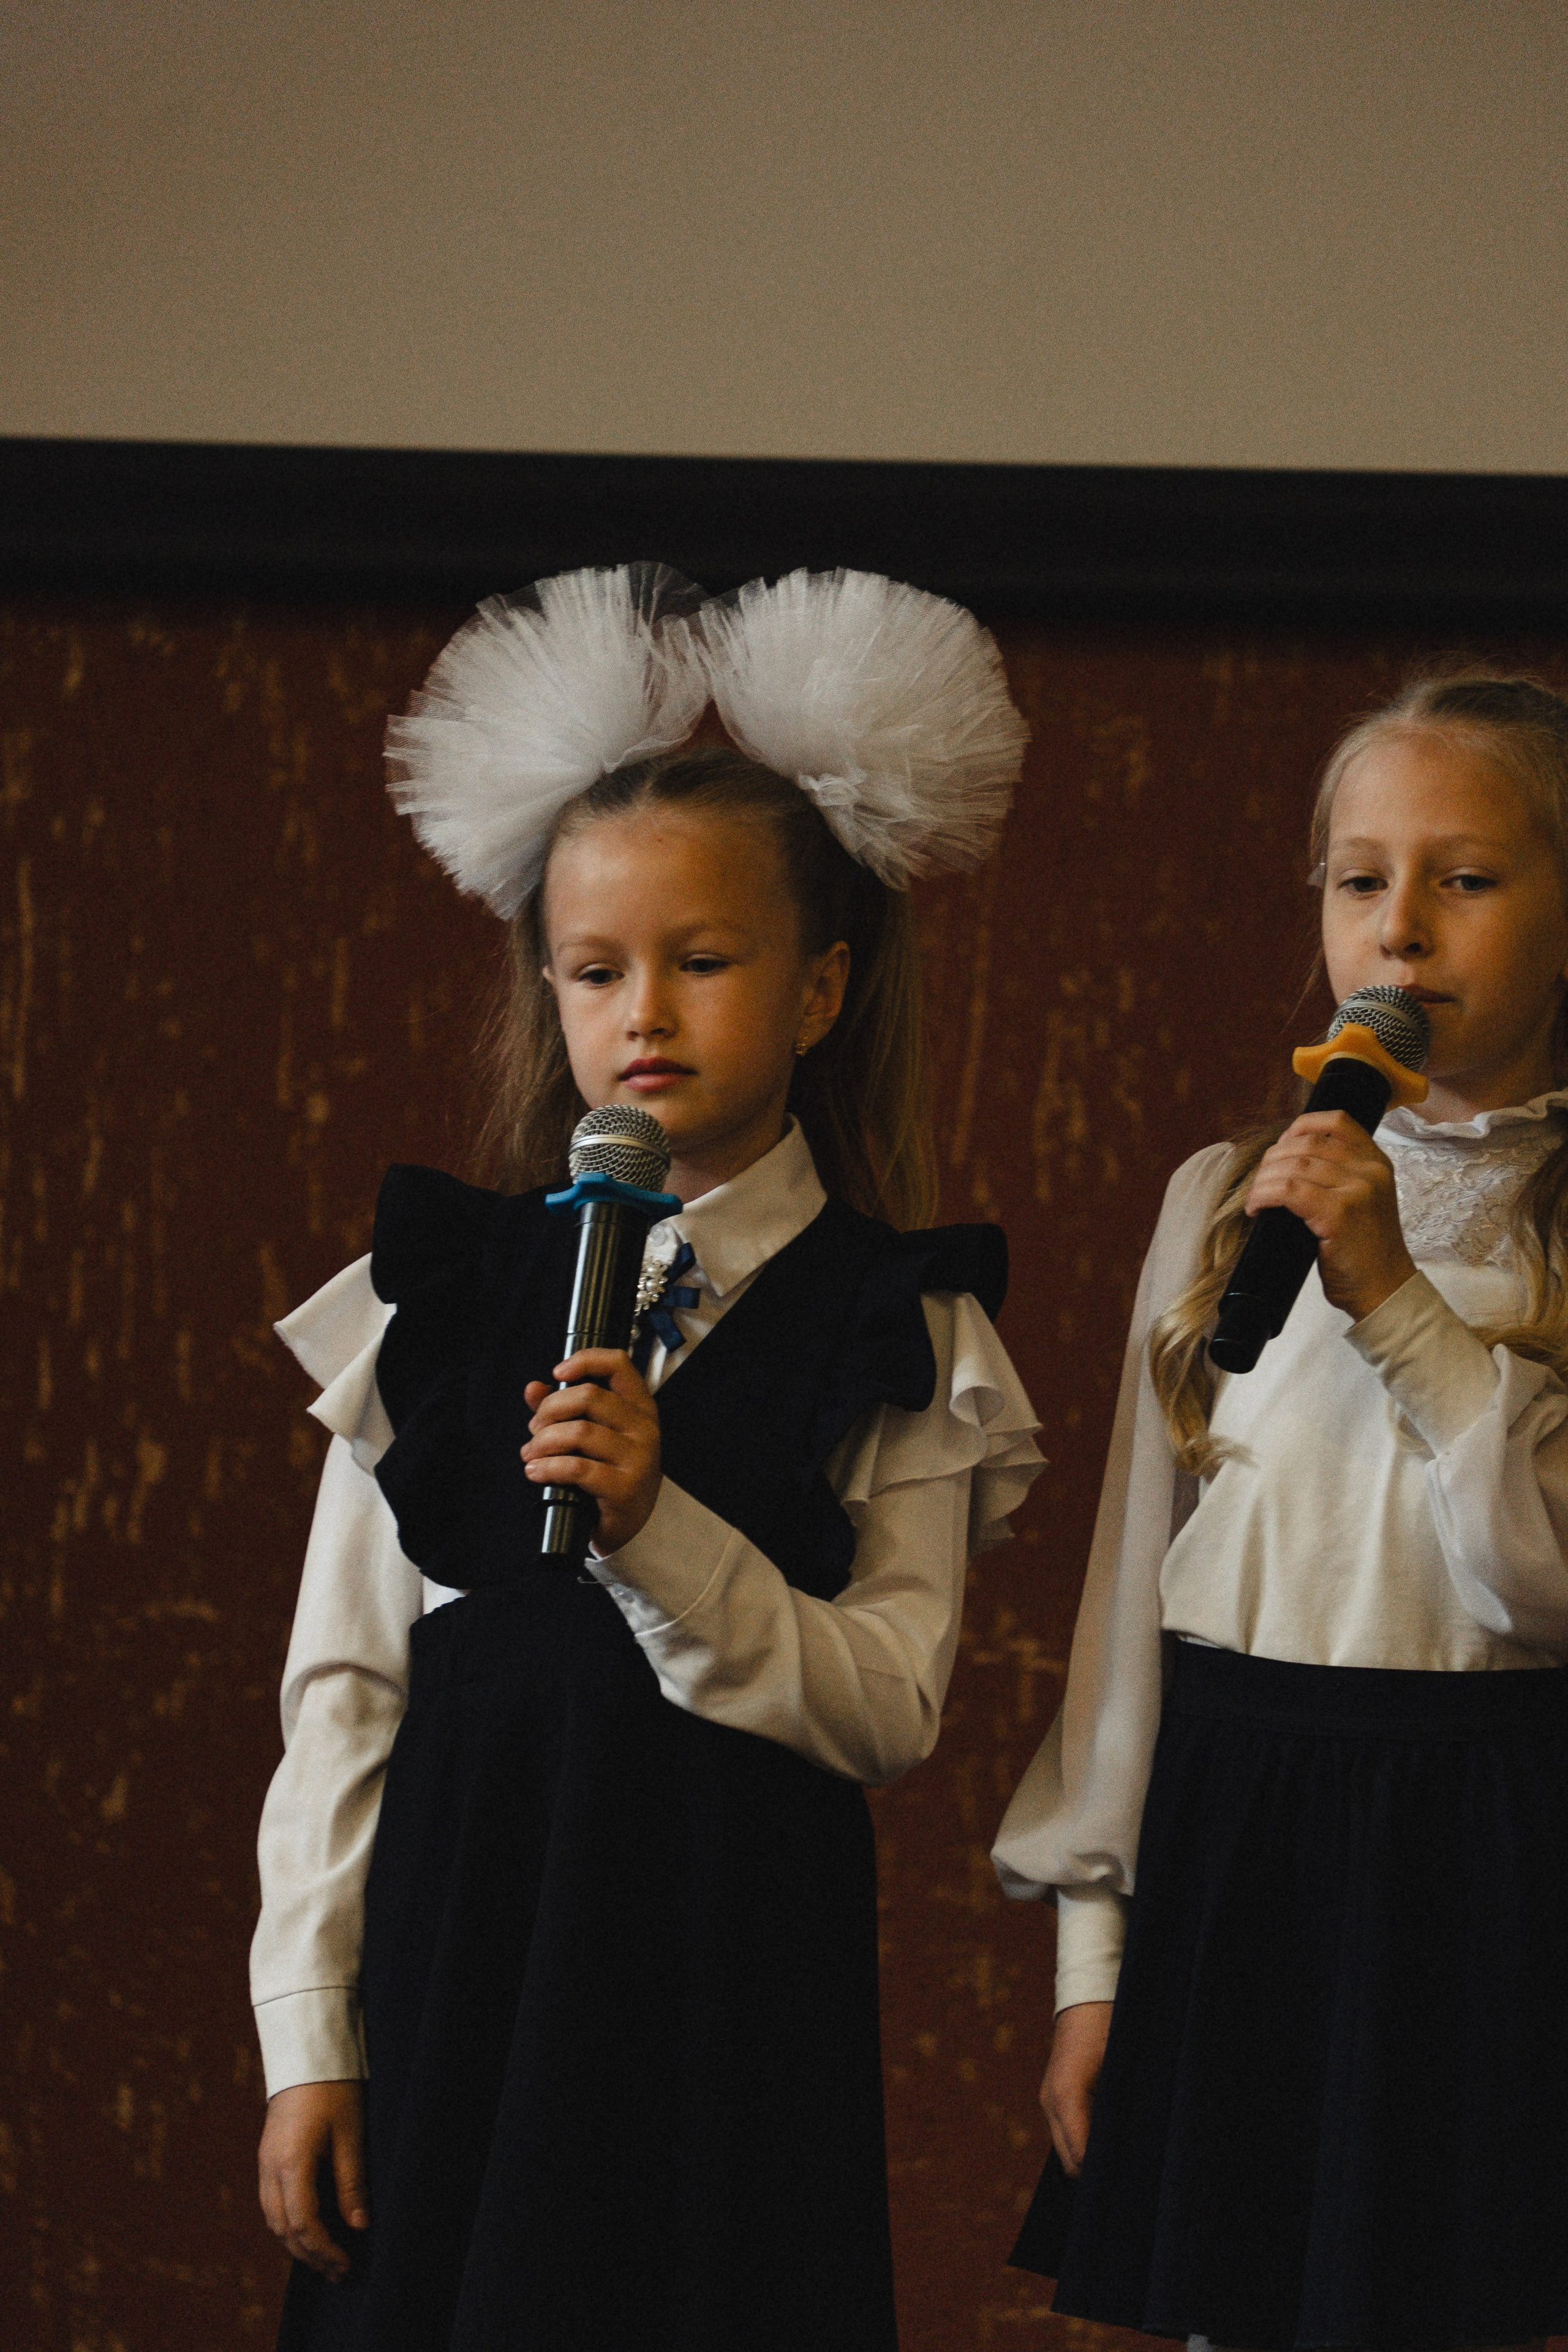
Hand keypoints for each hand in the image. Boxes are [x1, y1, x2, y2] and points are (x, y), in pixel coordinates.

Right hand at [258, 2079, 367, 2280]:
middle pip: (284, 2229)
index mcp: (291, 2164)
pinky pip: (272, 2203)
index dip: (325, 2250)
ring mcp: (265, 2163)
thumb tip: (359, 2226)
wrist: (306, 2054)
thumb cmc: (334, 2089)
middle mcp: (270, 2169)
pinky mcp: (268, 2157)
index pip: (304, 2224)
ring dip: (297, 2244)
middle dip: (311, 2255)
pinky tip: (309, 2228)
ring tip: (325, 2259)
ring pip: (273, 2219)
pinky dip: (289, 2224)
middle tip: (339, 2272)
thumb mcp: (350, 2134)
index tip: (347, 2264)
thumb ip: (352, 2182)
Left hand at [522, 1348, 661, 1553]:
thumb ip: (562, 1408)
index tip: (558, 1372)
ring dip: (543, 1442)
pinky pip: (577, 1468)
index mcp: (639, 1408)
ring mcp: (638, 1459)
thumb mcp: (593, 1436)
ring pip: (579, 1432)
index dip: (585, 1360)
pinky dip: (548, 1468)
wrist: (631, 1525)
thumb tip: (533, 1388)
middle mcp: (644, 1428)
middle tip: (535, 1429)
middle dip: (550, 1409)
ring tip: (531, 1454)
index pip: (619, 1364)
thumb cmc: (611, 1473)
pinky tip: (536, 1472)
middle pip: (589, 1397)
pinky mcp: (625, 1488)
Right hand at [1040, 2000, 1111, 2176]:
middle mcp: (1052, 2102)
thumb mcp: (1119, 2066)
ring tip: (1121, 2166)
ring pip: (1067, 2150)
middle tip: (1127, 2183)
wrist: (1088, 1996)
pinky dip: (1084, 2144)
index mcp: (1067, 2096)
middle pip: (1069, 2161)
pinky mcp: (1055, 2096)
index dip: (1101, 2174)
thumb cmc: (1108, 2027)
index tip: (1127, 2184)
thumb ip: (1116, 2108)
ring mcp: (1050, 2099)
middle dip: (1094, 2173)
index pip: (1080, 2156)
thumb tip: (1124, 2149)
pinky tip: (1109, 2144)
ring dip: (1088, 2159)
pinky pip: (1067, 2134)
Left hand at [1244, 1109, 1415, 1323]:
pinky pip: (1288, 1191)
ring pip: (1293, 1166)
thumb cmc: (1366, 1252)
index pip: (1337, 1122)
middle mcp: (1370, 1170)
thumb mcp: (1364, 1201)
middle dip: (1272, 1159)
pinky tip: (1256, 1208)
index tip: (1281, 1144)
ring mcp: (1357, 1190)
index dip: (1301, 1126)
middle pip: (1306, 1144)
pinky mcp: (1340, 1213)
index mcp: (1377, 1162)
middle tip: (1259, 1182)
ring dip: (1263, 1180)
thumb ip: (1339, 1176)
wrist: (1384, 1289)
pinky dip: (1264, 1196)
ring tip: (1255, 1198)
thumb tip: (1287, 1161)